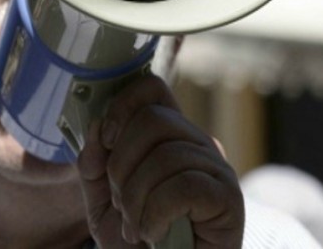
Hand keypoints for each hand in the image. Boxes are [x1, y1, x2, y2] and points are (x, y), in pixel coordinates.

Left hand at [76, 74, 243, 247]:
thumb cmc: (137, 241)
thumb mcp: (102, 202)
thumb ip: (93, 165)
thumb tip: (97, 128)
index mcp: (169, 137)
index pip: (152, 90)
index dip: (123, 105)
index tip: (107, 139)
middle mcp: (198, 144)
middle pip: (153, 120)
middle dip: (123, 166)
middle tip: (122, 204)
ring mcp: (218, 170)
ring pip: (166, 155)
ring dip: (136, 199)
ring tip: (136, 228)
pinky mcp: (229, 199)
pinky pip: (185, 186)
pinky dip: (156, 214)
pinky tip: (154, 234)